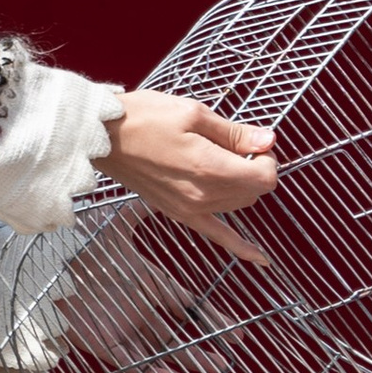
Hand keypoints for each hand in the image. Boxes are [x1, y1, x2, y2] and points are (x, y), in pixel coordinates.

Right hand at [94, 90, 276, 264]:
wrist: (103, 137)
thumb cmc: (144, 118)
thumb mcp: (194, 113)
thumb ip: (234, 132)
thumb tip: (268, 139)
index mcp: (210, 167)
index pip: (265, 177)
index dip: (267, 157)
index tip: (253, 141)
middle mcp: (203, 195)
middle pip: (254, 191)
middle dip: (254, 168)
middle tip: (237, 144)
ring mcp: (191, 208)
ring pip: (240, 204)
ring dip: (243, 187)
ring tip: (223, 162)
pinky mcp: (179, 213)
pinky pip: (218, 236)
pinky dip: (241, 248)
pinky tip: (261, 259)